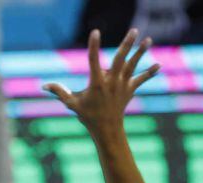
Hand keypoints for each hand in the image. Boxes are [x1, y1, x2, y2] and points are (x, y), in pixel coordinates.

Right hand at [43, 29, 159, 130]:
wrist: (107, 130)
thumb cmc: (87, 116)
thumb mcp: (71, 103)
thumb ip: (58, 92)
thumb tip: (43, 86)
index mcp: (96, 83)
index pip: (94, 60)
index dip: (94, 45)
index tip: (96, 32)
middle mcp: (111, 82)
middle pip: (120, 59)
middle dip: (127, 44)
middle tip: (134, 31)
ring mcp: (122, 86)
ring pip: (132, 66)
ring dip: (141, 53)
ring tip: (148, 40)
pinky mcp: (129, 90)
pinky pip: (140, 79)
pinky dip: (149, 72)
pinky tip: (159, 64)